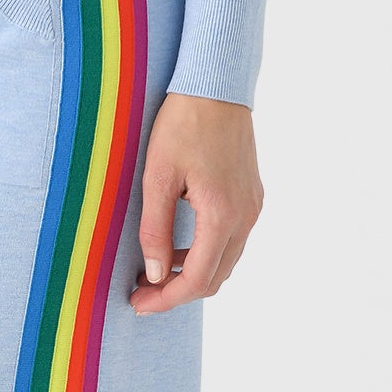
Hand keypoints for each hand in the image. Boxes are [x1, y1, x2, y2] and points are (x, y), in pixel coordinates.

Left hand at [132, 93, 263, 313]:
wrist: (216, 87)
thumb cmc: (183, 124)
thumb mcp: (157, 177)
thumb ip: (156, 230)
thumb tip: (156, 274)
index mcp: (222, 214)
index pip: (197, 279)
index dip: (166, 299)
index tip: (139, 305)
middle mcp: (245, 217)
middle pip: (214, 279)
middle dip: (178, 293)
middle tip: (142, 294)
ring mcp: (252, 207)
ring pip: (225, 263)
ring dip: (192, 275)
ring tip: (156, 273)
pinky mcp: (252, 198)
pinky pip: (231, 242)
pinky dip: (206, 255)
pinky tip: (178, 249)